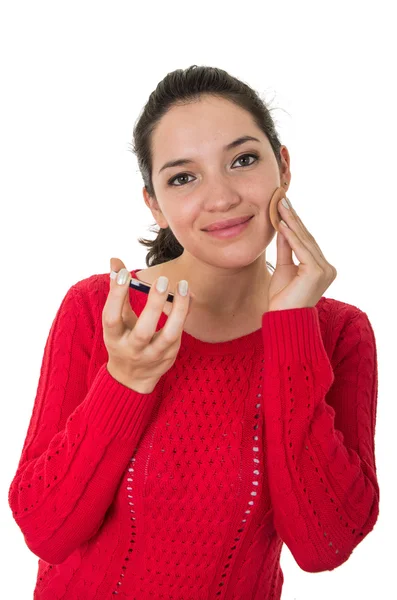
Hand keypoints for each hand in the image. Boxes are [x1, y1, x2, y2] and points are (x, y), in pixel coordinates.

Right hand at [103, 257, 192, 392]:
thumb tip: (115, 260)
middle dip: (153, 305)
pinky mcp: (169, 355)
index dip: (116, 295)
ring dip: (178, 310)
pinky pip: (180, 332)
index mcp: (113, 338)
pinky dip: (185, 312)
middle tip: (161, 280)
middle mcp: (132, 350)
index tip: (125, 273)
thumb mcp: (116, 318)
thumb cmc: (122, 339)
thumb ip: (118, 291)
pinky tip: (188, 295)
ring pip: (168, 335)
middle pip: (143, 331)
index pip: (112, 318)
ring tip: (183, 286)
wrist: (132, 378)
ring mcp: (153, 356)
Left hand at [267, 187, 336, 310]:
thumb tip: (283, 227)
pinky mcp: (316, 272)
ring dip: (291, 222)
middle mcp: (327, 268)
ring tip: (279, 206)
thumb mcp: (283, 268)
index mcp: (321, 268)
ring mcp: (324, 270)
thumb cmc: (282, 300)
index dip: (295, 223)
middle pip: (306, 238)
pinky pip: (301, 249)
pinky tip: (281, 224)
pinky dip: (290, 236)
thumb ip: (285, 249)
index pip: (306, 241)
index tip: (284, 207)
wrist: (283, 320)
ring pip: (304, 241)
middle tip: (281, 199)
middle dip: (293, 218)